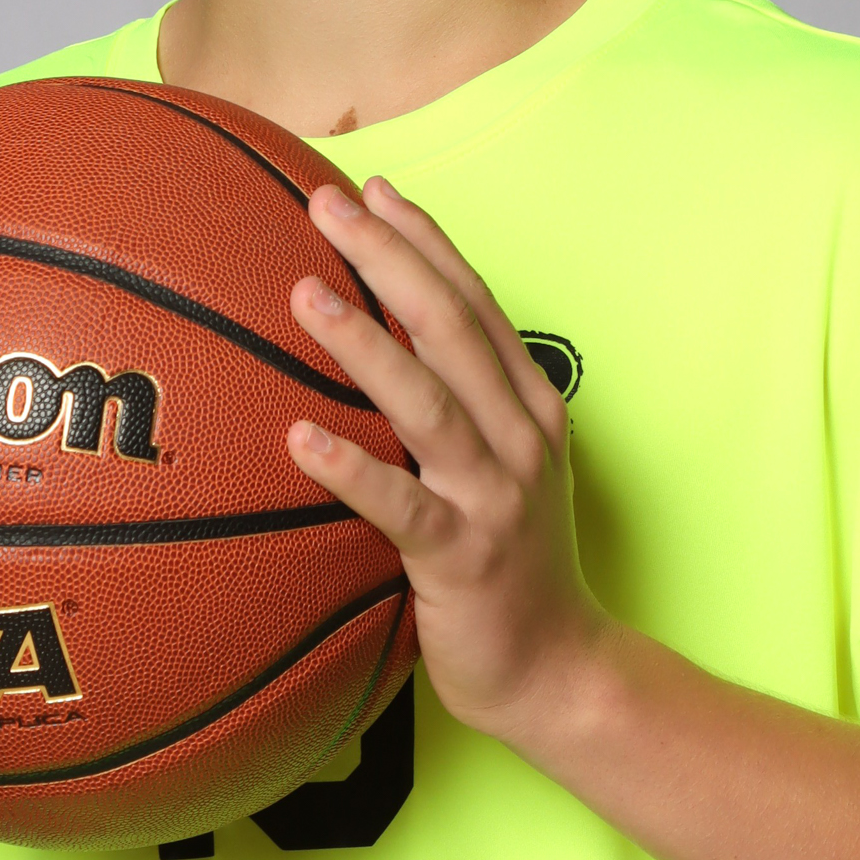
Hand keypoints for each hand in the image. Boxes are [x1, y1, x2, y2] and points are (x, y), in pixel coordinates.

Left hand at [284, 177, 609, 749]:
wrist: (559, 669)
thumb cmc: (512, 561)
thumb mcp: (499, 466)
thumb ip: (456, 402)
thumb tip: (379, 334)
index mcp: (530, 404)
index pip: (473, 302)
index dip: (423, 241)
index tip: (371, 190)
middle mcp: (521, 437)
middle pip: (451, 328)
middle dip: (388, 259)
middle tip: (325, 207)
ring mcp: (496, 496)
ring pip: (428, 403)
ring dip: (366, 344)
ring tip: (305, 297)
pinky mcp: (463, 558)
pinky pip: (400, 506)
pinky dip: (352, 469)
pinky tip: (300, 440)